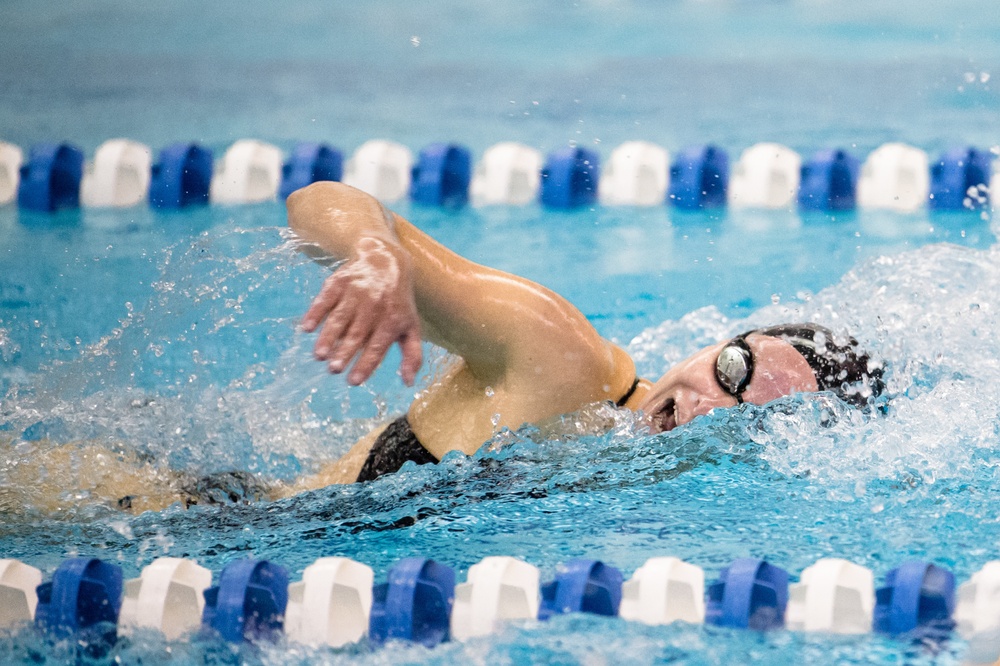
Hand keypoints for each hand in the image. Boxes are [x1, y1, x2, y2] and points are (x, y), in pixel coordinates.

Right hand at [301, 238, 422, 385]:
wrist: (386, 259)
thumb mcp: (411, 326)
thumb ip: (412, 355)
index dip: (366, 364)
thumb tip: (409, 383)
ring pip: (340, 318)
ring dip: (329, 337)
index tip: (353, 381)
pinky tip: (307, 328)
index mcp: (392, 319)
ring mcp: (356, 292)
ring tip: (319, 355)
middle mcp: (374, 306)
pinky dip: (316, 312)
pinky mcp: (340, 281)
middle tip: (334, 369)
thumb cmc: (398, 302)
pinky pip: (326, 298)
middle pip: (357, 333)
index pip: (378, 346)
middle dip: (345, 352)